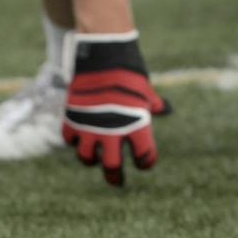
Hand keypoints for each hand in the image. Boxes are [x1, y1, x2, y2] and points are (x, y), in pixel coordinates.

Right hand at [63, 32, 168, 186]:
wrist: (104, 56)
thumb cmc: (130, 73)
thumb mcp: (145, 91)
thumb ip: (153, 104)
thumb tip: (166, 109)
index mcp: (136, 125)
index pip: (144, 155)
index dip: (145, 162)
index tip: (144, 164)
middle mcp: (113, 131)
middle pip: (112, 166)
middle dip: (114, 176)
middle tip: (117, 181)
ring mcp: (90, 127)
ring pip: (87, 158)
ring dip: (92, 160)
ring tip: (96, 158)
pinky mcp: (73, 119)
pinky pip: (71, 139)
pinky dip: (75, 141)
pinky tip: (80, 138)